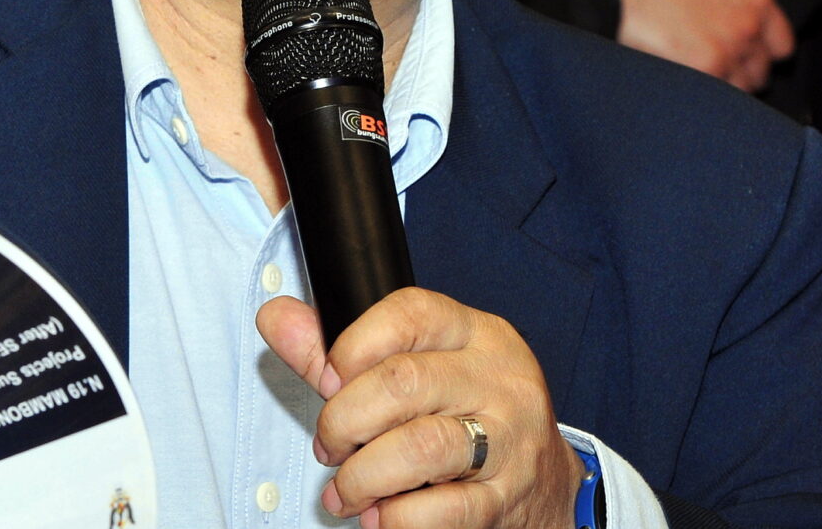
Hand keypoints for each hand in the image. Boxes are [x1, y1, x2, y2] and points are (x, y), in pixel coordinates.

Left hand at [258, 288, 581, 528]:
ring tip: (346, 491)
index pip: (409, 313)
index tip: (327, 380)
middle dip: (345, 420)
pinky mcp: (506, 500)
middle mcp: (497, 379)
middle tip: (330, 445)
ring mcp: (509, 440)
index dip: (353, 345)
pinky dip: (396, 519)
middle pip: (404, 382)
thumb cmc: (465, 414)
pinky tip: (381, 517)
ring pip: (421, 448)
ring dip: (363, 477)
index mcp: (474, 333)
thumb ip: (341, 348)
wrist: (546, 485)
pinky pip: (442, 512)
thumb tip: (275, 317)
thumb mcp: (419, 367)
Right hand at [604, 0, 811, 91]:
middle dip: (745, 67)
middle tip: (717, 57)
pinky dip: (709, 95)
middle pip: (762, 71)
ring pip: (742, 88)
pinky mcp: (700, 72)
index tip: (743, 44)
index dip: (764, 48)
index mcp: (759, 2)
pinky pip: (719, 97)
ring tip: (702, 70)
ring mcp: (725, 54)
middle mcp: (748, 31)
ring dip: (727, 84)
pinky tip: (691, 81)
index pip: (783, 46)